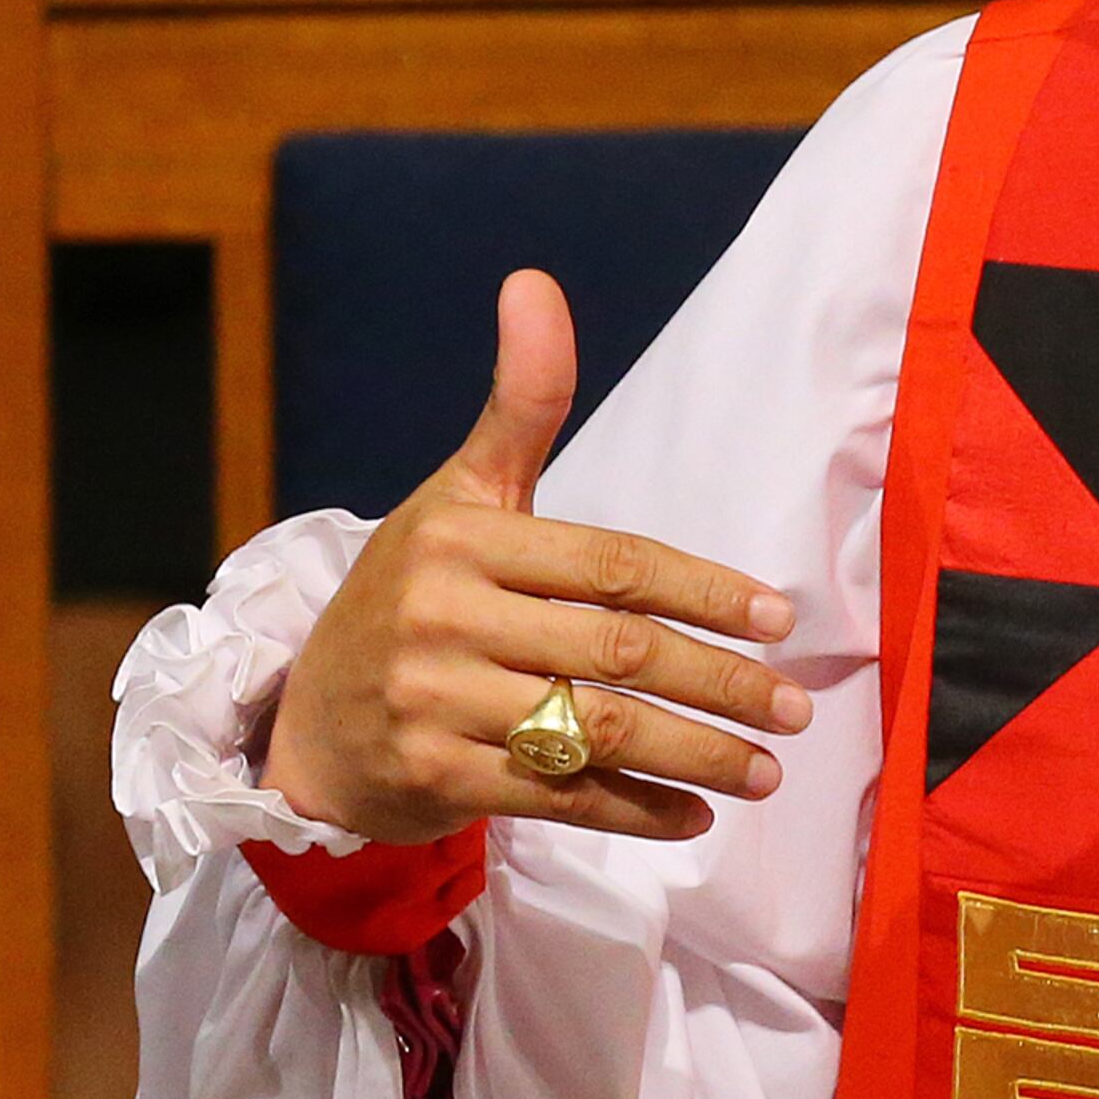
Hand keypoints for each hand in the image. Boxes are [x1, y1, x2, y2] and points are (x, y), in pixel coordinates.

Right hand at [263, 271, 809, 844]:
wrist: (305, 723)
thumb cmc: (413, 595)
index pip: (613, 564)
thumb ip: (519, 403)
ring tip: (766, 769)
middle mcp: (441, 615)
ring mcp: (432, 703)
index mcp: (461, 536)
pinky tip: (694, 817)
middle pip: (617, 651)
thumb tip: (533, 282)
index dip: (706, 591)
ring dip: (694, 755)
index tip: (780, 620)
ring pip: (594, 730)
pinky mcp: (430, 779)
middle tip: (793, 708)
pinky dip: (633, 812)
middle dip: (720, 682)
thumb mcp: (459, 494)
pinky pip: (555, 797)